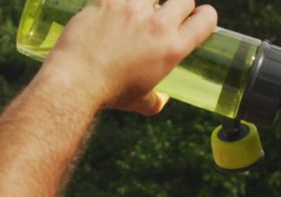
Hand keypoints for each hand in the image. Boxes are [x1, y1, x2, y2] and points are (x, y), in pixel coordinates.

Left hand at [41, 0, 216, 115]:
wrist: (74, 83)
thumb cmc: (107, 94)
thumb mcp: (138, 102)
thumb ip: (154, 100)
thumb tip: (160, 101)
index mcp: (172, 49)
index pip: (206, 20)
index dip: (203, 17)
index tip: (193, 19)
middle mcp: (157, 26)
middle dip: (176, 6)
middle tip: (161, 16)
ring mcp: (133, 9)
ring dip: (148, 1)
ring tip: (136, 12)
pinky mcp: (108, 1)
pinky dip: (118, 2)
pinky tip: (114, 9)